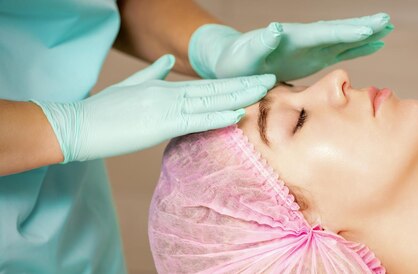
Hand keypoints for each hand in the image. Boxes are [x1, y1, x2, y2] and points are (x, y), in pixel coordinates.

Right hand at [32, 55, 274, 162]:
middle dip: (244, 85)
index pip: (206, 85)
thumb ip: (153, 73)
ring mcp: (165, 107)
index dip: (232, 83)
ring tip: (263, 91)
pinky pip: (194, 120)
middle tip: (271, 80)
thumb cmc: (102, 111)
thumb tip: (169, 61)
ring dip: (239, 96)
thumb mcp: (131, 86)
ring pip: (210, 100)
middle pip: (214, 89)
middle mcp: (169, 94)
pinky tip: (236, 114)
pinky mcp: (158, 124)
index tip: (253, 81)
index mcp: (164, 87)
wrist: (76, 125)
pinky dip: (217, 117)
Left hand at [189, 12, 393, 80]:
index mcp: (292, 38)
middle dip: (362, 27)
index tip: (367, 30)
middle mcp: (305, 39)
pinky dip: (358, 47)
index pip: (322, 33)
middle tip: (387, 20)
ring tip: (388, 28)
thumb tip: (276, 29)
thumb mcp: (244, 54)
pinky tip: (374, 44)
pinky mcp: (312, 57)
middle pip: (338, 30)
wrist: (232, 63)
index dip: (344, 33)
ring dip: (365, 34)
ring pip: (343, 39)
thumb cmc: (235, 61)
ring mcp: (311, 47)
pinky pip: (340, 50)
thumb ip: (259, 43)